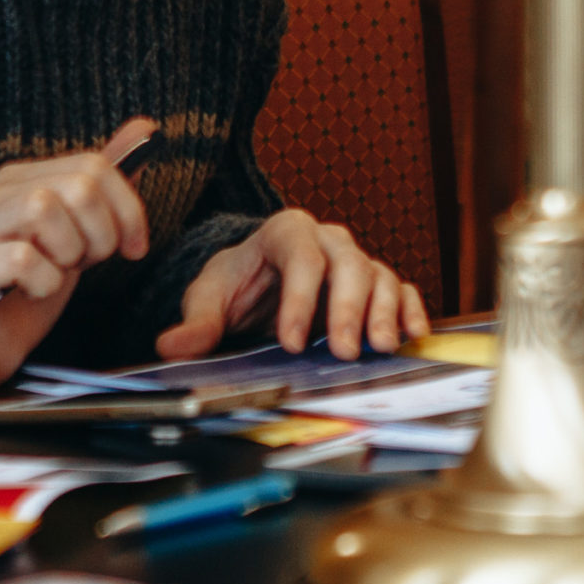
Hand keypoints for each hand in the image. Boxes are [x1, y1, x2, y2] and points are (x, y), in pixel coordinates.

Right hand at [0, 118, 156, 392]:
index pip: (92, 165)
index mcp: (22, 179)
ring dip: (69, 253)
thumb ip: (105, 184)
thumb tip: (144, 126)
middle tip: (88, 264)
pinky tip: (33, 293)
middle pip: (76, 186)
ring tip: (55, 274)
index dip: (128, 208)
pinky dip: (44, 283)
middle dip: (101, 233)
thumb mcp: (80, 233)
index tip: (134, 246)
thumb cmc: (30, 287)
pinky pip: (22, 259)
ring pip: (43, 209)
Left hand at [157, 209, 430, 360]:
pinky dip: (410, 311)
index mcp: (285, 232)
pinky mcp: (375, 285)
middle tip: (343, 350)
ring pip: (379, 276)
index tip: (290, 342)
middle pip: (348, 264)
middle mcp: (328, 241)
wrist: (258, 284)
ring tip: (380, 348)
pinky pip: (402, 290)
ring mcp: (356, 262)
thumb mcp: (210, 298)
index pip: (300, 257)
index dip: (299, 298)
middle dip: (347, 308)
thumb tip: (171, 346)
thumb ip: (196, 322)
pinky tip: (412, 336)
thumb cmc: (236, 286)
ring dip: (383, 312)